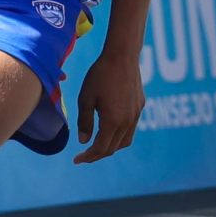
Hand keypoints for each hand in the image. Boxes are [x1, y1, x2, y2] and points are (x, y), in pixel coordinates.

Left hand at [73, 39, 143, 165]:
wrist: (122, 56)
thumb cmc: (100, 75)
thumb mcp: (85, 98)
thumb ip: (84, 122)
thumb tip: (83, 141)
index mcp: (113, 121)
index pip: (100, 148)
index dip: (88, 157)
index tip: (76, 160)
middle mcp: (127, 122)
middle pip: (112, 148)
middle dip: (97, 155)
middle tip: (83, 155)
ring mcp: (135, 115)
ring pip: (124, 142)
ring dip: (110, 147)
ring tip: (96, 145)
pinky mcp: (139, 107)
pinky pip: (130, 129)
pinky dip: (119, 136)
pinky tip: (109, 129)